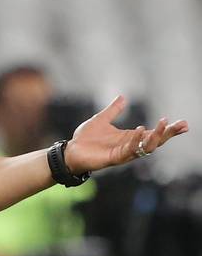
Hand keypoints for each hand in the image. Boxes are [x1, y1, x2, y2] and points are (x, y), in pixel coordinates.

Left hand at [65, 96, 188, 173]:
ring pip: (146, 147)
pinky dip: (136, 140)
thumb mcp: (101, 119)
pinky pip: (129, 150)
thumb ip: (113, 110)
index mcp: (130, 137)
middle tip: (181, 125)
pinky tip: (140, 130)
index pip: (153, 133)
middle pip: (155, 141)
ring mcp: (123, 153)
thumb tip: (123, 97)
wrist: (70, 151)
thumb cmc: (85, 138)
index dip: (168, 130)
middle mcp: (130, 146)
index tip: (183, 123)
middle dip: (169, 133)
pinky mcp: (114, 158)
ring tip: (163, 124)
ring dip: (156, 136)